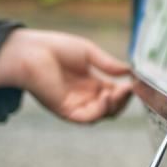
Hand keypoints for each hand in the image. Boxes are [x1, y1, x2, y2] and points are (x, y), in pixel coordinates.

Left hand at [0, 29, 132, 122]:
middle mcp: (84, 97)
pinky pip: (88, 118)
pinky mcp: (66, 111)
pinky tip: (105, 97)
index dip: (126, 90)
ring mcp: (75, 105)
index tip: (135, 82)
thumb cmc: (55, 48)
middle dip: (123, 100)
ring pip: (102, 115)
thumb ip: (108, 64)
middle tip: (130, 89)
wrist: (31, 52)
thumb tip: (129, 71)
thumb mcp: (88, 53)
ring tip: (119, 92)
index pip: (114, 93)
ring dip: (115, 106)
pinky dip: (100, 111)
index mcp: (90, 83)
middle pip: (111, 107)